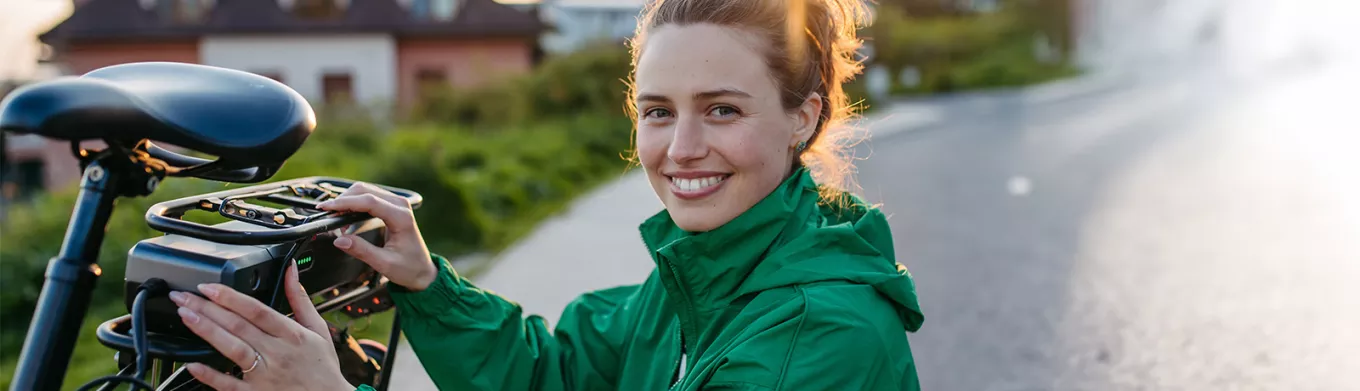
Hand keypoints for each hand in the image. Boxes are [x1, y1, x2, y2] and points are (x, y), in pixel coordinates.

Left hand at [172, 263, 354, 390]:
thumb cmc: (322, 368)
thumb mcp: (318, 330)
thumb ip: (300, 299)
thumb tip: (290, 270)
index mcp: (292, 335)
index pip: (257, 310)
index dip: (230, 297)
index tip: (208, 286)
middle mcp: (277, 353)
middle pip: (238, 326)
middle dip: (207, 308)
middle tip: (183, 296)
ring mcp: (265, 375)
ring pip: (232, 349)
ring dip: (206, 331)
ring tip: (185, 315)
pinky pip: (229, 385)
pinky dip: (210, 375)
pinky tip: (192, 364)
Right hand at [316, 182, 435, 290]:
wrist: (422, 270)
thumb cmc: (408, 268)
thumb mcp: (384, 264)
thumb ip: (362, 251)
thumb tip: (339, 240)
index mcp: (401, 218)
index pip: (369, 202)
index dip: (345, 203)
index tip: (326, 208)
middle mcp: (400, 206)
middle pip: (364, 191)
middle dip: (342, 200)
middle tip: (325, 214)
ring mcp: (397, 204)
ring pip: (365, 190)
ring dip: (346, 200)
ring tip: (333, 216)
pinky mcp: (391, 206)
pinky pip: (368, 196)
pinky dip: (353, 202)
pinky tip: (344, 214)